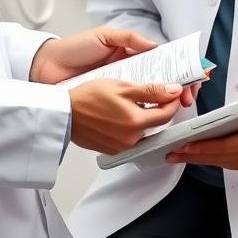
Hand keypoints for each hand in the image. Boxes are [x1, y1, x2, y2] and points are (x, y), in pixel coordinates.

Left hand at [31, 27, 196, 107]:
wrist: (46, 68)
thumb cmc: (74, 49)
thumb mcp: (103, 36)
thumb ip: (129, 38)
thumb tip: (155, 46)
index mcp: (130, 55)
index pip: (160, 62)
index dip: (177, 69)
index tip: (190, 77)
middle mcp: (128, 73)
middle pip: (159, 83)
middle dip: (176, 90)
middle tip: (185, 97)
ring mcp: (119, 91)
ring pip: (147, 99)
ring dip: (163, 104)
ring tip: (175, 107)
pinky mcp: (108, 106)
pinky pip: (129, 111)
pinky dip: (141, 115)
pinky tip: (152, 118)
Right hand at [69, 79, 183, 153]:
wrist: (64, 113)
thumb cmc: (88, 98)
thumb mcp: (123, 87)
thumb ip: (151, 90)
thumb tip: (173, 91)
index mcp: (136, 123)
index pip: (167, 114)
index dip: (172, 101)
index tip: (172, 92)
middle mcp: (131, 140)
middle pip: (155, 124)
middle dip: (157, 109)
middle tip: (150, 94)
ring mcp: (121, 147)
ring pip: (142, 131)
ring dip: (142, 118)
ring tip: (130, 103)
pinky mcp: (112, 150)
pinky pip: (129, 138)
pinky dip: (129, 127)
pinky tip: (119, 115)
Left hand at [165, 92, 237, 169]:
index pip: (225, 145)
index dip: (204, 147)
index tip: (186, 145)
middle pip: (217, 157)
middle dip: (192, 156)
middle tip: (171, 152)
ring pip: (217, 162)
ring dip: (196, 159)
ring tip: (175, 155)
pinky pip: (222, 162)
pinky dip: (206, 159)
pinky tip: (192, 155)